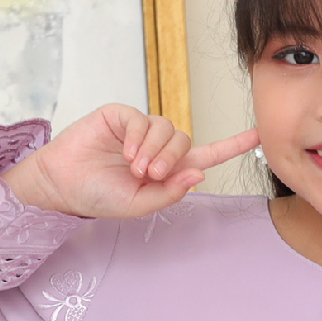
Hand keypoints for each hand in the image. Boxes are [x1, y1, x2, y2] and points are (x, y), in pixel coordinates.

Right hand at [2, 103, 257, 218]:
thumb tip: (200, 172)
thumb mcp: (139, 204)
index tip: (258, 135)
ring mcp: (140, 130)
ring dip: (155, 151)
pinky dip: (139, 138)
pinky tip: (125, 154)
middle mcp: (158, 148)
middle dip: (171, 160)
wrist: (63, 184)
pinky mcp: (123, 116)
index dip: (232, 146)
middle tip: (149, 175)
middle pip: (186, 142)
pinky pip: (144, 120)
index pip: (207, 155)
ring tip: (134, 168)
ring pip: (168, 129)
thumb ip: (169, 192)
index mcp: (168, 171)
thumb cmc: (98, 197)